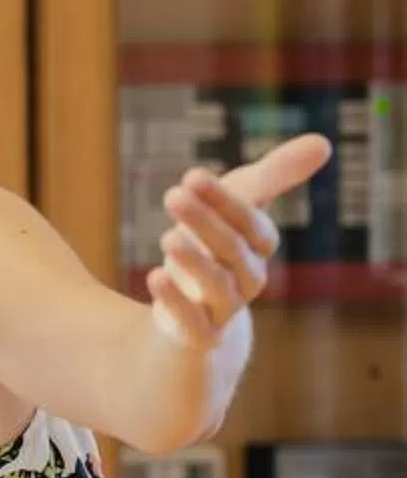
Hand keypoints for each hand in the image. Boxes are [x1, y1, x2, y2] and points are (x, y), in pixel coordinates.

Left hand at [149, 132, 331, 349]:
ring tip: (167, 236)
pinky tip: (153, 276)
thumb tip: (324, 142)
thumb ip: (276, 175)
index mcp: (260, 245)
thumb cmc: (217, 245)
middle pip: (232, 248)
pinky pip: (193, 322)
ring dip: (193, 259)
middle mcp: (250, 277)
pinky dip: (175, 301)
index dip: (225, 200)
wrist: (197, 314)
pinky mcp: (200, 335)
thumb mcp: (241, 205)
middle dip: (205, 221)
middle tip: (173, 194)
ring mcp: (226, 308)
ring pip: (217, 284)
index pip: (251, 222)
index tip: (192, 175)